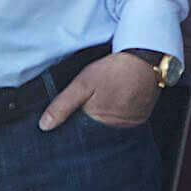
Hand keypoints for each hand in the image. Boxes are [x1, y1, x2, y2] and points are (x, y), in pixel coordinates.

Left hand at [38, 51, 156, 130]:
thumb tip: (44, 126)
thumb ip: (63, 105)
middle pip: (95, 129)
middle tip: (92, 100)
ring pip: (110, 125)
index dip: (73, 121)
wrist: (146, 59)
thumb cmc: (113, 70)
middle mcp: (116, 130)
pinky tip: (119, 99)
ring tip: (106, 98)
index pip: (80, 131)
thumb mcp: (83, 84)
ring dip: (106, 116)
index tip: (71, 111)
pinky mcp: (141, 118)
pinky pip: (125, 120)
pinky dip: (120, 113)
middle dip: (89, 120)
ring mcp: (130, 125)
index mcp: (98, 123)